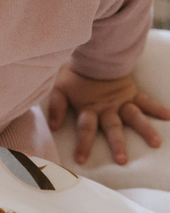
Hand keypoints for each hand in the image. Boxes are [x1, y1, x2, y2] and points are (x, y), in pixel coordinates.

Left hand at [48, 64, 169, 164]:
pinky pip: (146, 101)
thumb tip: (54, 126)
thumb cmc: (75, 74)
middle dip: (117, 144)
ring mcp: (122, 100)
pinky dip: (158, 108)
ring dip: (145, 130)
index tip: (81, 160)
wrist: (92, 52)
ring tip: (156, 143)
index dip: (83, 144)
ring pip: (134, 117)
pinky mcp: (132, 92)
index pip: (86, 129)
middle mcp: (107, 107)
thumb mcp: (59, 89)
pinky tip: (168, 117)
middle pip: (112, 128)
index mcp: (89, 108)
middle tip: (123, 161)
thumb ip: (56, 107)